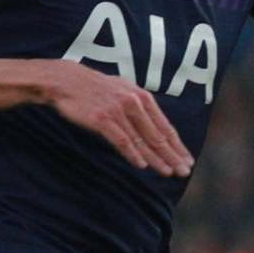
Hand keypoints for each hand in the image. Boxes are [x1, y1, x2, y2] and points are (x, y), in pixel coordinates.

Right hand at [43, 63, 193, 177]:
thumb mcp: (122, 91)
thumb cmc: (94, 88)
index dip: (178, 145)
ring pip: (142, 140)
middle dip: (173, 155)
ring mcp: (118, 111)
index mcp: (142, 97)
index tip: (187, 160)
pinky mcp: (102, 119)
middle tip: (184, 171)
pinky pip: (121, 140)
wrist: (66, 80)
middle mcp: (134, 103)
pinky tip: (141, 165)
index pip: (165, 126)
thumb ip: (138, 106)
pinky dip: (132, 153)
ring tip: (168, 172)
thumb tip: (152, 124)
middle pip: (157, 135)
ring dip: (156, 158)